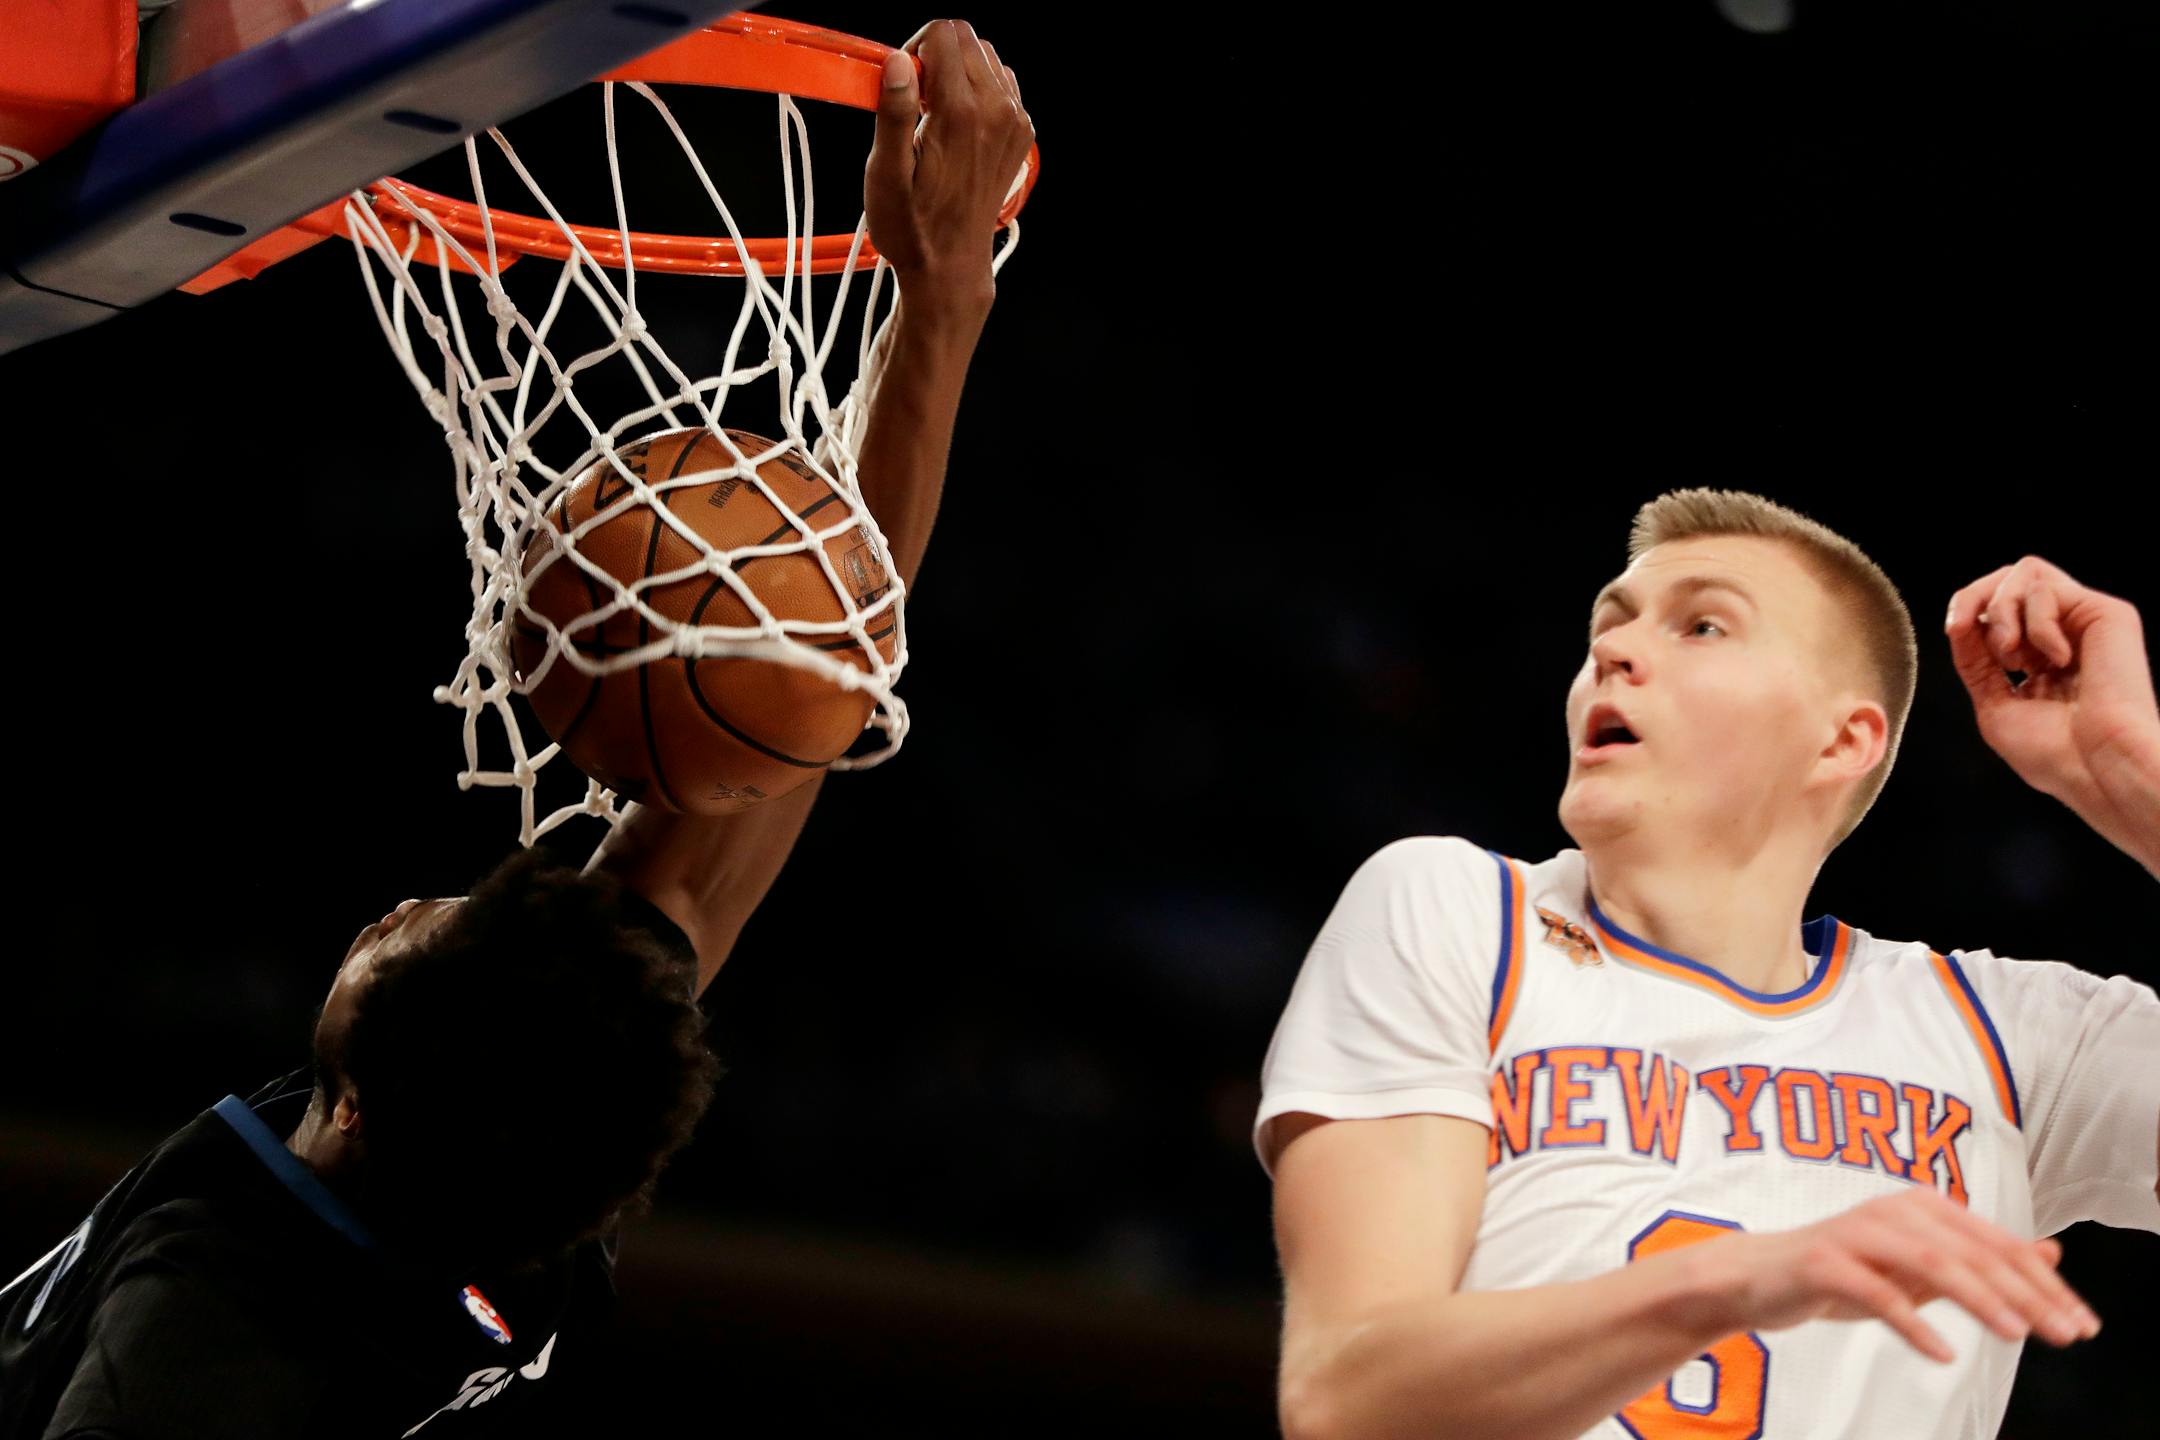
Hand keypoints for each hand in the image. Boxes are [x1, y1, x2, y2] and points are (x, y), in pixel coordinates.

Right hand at [865, 19, 1033, 300]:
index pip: (942, 33)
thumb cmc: (912, 227)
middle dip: (934, 56)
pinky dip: (977, 89)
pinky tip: (957, 123)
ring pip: (985, 56)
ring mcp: (1015, 121)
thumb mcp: (886, 175)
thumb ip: (892, 112)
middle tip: (914, 102)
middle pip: (966, 38)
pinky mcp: (1021, 132)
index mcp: (961, 114)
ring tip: (934, 114)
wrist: (951, 265)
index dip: (913, 50)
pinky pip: (1001, 83)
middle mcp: (997, 111)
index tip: (901, 87)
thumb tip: (898, 61)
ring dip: (956, 72)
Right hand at [1716, 1187, 2097, 1361]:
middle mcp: (1894, 1209)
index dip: (2044, 1283)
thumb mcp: (1919, 1266)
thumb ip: (1979, 1259)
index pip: (1998, 1243)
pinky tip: (1942, 1353)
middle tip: (2065, 1334)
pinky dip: (1914, 1324)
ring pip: (1934, 1263)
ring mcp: (1858, 1233)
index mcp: (1922, 1206)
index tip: (2082, 1322)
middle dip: (2027, 1294)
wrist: (1758, 1274)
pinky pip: (1877, 1293)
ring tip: (2016, 1335)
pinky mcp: (1825, 1262)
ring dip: (1981, 1301)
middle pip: (1974, 1252)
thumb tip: (2051, 1253)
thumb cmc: (1844, 1271)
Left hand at [1945, 556, 2159, 834]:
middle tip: (1975, 634)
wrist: (2098, 767)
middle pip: (2008, 579)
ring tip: (2015, 656)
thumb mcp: (1994, 703)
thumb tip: (1960, 620)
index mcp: (2038, 660)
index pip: (1993, 610)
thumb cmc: (2054, 754)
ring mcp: (2083, 622)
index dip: (1966, 611)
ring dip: (2003, 612)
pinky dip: (2036, 621)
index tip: (1955, 629)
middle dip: (1977, 598)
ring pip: (2025, 572)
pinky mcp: (2106, 613)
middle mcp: (2062, 636)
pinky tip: (2057, 658)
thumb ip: (1975, 661)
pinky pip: (2046, 587)